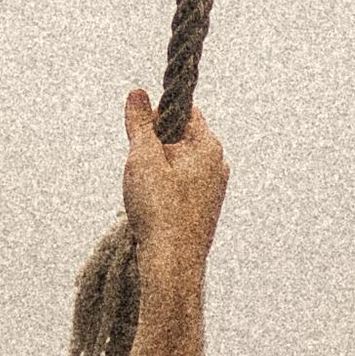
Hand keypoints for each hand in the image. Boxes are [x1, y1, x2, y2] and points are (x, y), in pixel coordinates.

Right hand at [122, 90, 226, 277]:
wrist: (173, 263)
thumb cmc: (159, 209)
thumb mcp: (142, 158)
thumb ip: (140, 123)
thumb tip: (137, 92)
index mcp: (208, 147)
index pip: (184, 111)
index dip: (156, 115)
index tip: (136, 132)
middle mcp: (218, 164)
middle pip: (180, 136)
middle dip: (154, 145)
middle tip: (137, 166)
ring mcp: (213, 188)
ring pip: (179, 162)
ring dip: (156, 168)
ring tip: (143, 191)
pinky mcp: (205, 207)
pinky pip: (181, 183)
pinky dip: (163, 187)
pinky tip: (152, 207)